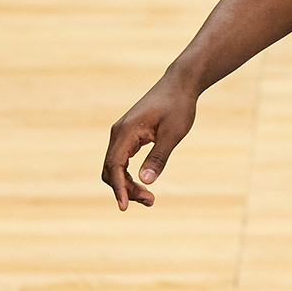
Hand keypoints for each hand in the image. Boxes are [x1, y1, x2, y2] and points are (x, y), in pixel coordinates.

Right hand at [102, 74, 197, 209]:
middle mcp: (118, 133)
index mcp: (126, 132)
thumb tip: (145, 182)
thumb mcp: (173, 133)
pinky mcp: (128, 135)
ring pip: (115, 166)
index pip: (114, 166)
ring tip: (149, 198)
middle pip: (111, 170)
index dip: (119, 188)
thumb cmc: (179, 106)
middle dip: (125, 189)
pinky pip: (122, 160)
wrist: (180, 84)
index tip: (125, 206)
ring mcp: (121, 134)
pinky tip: (143, 183)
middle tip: (150, 201)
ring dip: (127, 184)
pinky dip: (129, 174)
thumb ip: (159, 157)